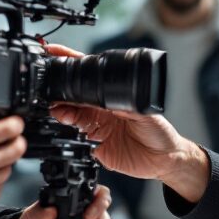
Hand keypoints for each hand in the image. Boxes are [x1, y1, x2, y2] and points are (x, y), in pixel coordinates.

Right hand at [45, 44, 209, 201]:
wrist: (164, 161)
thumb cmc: (160, 133)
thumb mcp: (146, 115)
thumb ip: (128, 106)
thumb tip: (111, 100)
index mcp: (114, 98)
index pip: (90, 81)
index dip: (74, 69)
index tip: (59, 58)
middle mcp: (103, 111)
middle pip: (76, 98)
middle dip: (62, 94)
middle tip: (54, 94)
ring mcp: (98, 128)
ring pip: (72, 116)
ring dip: (62, 112)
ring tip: (58, 111)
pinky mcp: (95, 147)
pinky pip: (76, 139)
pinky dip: (67, 133)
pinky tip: (65, 127)